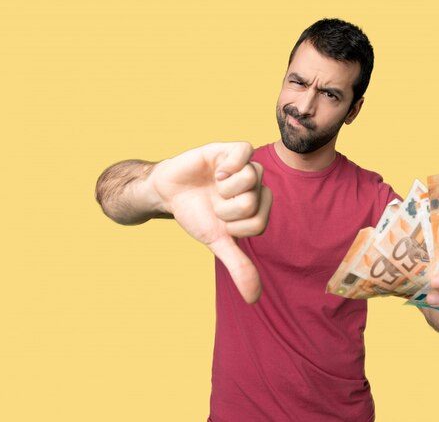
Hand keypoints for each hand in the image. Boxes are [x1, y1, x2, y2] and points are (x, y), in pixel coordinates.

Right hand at [149, 142, 271, 303]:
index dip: (235, 227)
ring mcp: (244, 167)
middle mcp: (255, 187)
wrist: (168, 192)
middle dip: (227, 209)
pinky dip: (231, 164)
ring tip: (214, 185)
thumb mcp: (217, 242)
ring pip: (252, 177)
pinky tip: (217, 171)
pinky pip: (245, 150)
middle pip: (255, 201)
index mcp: (257, 208)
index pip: (259, 223)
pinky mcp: (230, 150)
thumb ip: (239, 266)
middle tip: (214, 203)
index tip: (221, 223)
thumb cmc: (196, 215)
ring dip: (225, 189)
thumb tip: (254, 300)